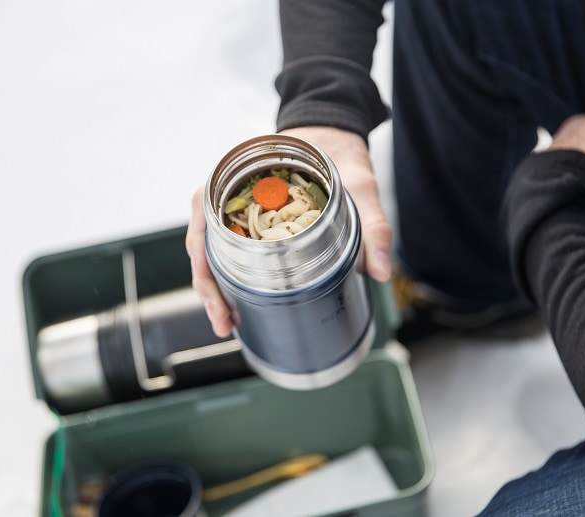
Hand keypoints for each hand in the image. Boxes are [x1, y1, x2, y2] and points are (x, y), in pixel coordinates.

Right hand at [185, 126, 392, 336]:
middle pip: (202, 246)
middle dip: (208, 289)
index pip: (204, 227)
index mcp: (236, 179)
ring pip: (211, 249)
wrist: (332, 128)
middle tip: (224, 323)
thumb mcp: (358, 185)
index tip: (221, 304)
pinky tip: (236, 299)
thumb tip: (382, 273)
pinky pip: (228, 245)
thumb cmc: (338, 151)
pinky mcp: (247, 217)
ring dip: (214, 286)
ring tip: (226, 321)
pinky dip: (227, 273)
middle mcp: (227, 192)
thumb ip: (373, 226)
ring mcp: (234, 205)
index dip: (206, 270)